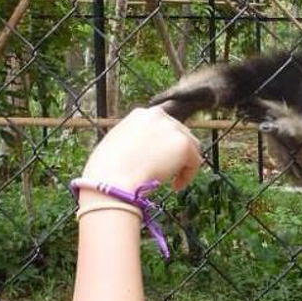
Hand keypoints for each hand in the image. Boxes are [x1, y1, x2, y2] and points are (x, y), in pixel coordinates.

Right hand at [82, 106, 202, 192]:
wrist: (111, 182)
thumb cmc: (106, 172)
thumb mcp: (116, 145)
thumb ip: (134, 141)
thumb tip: (144, 152)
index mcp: (140, 114)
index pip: (161, 126)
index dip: (162, 145)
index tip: (155, 161)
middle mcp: (158, 115)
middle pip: (178, 133)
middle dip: (174, 154)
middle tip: (166, 173)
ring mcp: (172, 128)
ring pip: (190, 147)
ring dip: (182, 164)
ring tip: (171, 181)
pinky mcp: (183, 144)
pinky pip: (195, 161)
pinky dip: (188, 175)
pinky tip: (175, 186)